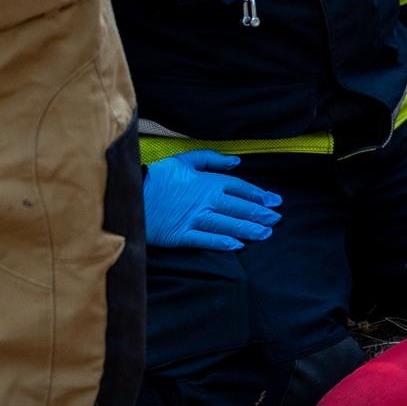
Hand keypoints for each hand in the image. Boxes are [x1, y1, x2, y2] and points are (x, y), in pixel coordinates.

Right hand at [144, 150, 282, 251]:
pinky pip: (206, 240)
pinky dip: (223, 242)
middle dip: (260, 213)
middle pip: (239, 208)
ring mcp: (194, 219)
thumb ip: (212, 160)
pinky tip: (237, 246)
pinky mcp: (181, 235)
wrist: (130, 194)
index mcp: (207, 182)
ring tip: (265, 233)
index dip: (259, 195)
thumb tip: (236, 161)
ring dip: (249, 229)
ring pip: (228, 225)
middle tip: (276, 218)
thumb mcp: (185, 160)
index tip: (274, 200)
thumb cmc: (158, 176)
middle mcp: (205, 201)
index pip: (240, 189)